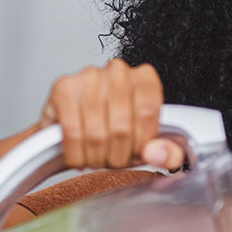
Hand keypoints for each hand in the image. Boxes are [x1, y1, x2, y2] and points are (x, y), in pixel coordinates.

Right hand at [37, 59, 185, 170]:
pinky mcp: (63, 88)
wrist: (74, 129)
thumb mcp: (149, 145)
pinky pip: (73, 134)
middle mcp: (118, 71)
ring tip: (96, 158)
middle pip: (122, 128)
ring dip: (96, 158)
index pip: (148, 114)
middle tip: (112, 160)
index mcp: (145, 78)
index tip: (134, 153)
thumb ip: (168, 153)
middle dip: (117, 156)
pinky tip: (80, 155)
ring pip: (97, 135)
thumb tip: (156, 153)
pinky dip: (76, 154)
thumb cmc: (115, 133)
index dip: (141, 143)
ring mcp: (89, 76)